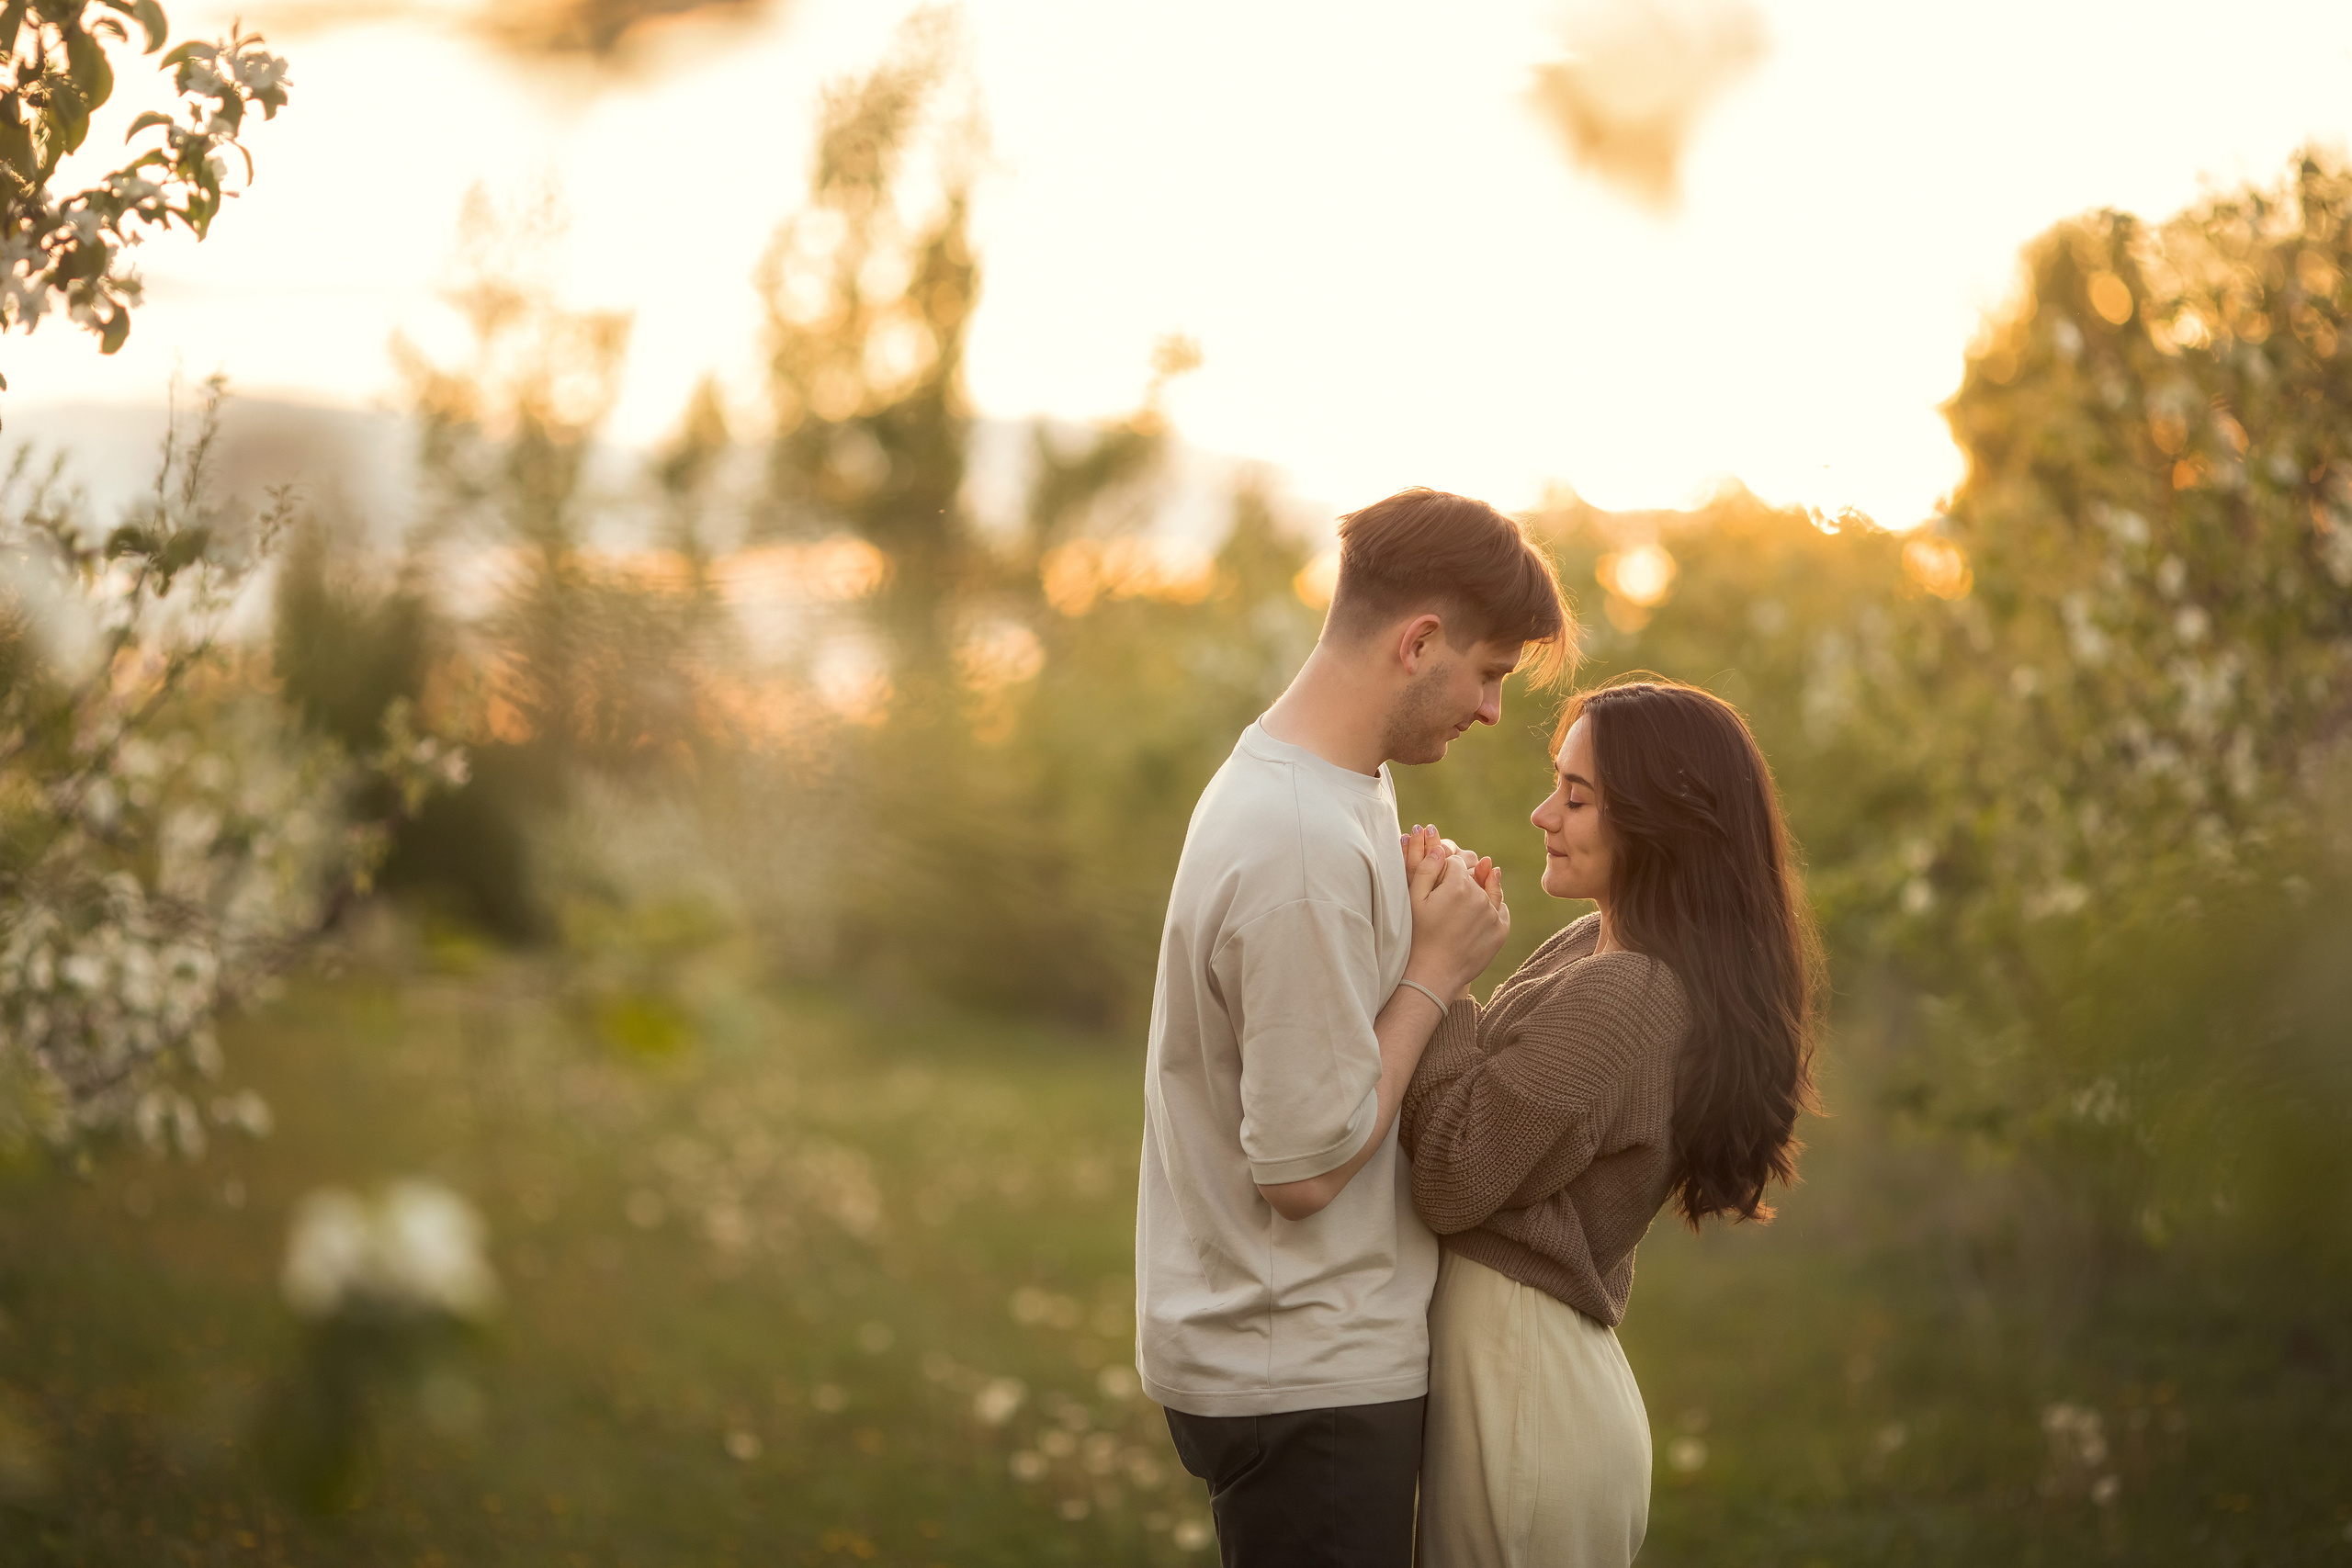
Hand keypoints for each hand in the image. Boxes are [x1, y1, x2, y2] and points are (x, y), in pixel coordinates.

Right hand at [1403, 824, 1509, 995]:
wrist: (1432, 974)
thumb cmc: (1416, 934)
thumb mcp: (1413, 897)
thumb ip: (1426, 864)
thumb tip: (1435, 837)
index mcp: (1458, 883)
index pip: (1454, 861)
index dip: (1442, 869)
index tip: (1434, 883)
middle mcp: (1480, 896)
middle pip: (1472, 874)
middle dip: (1460, 878)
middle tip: (1445, 898)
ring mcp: (1493, 914)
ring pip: (1487, 889)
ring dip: (1477, 891)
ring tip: (1459, 906)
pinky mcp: (1501, 930)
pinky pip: (1498, 908)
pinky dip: (1490, 908)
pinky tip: (1474, 915)